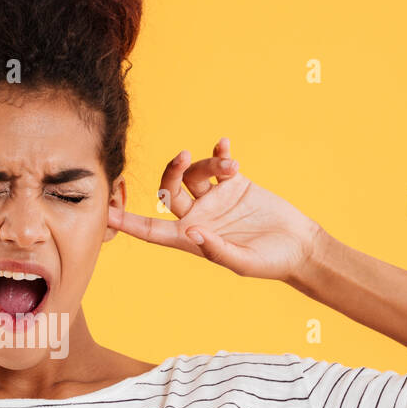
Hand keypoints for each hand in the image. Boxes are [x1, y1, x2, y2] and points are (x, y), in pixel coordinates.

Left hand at [108, 137, 325, 281]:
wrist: (299, 246)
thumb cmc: (270, 262)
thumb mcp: (243, 262)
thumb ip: (216, 249)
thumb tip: (190, 231)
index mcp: (191, 239)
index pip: (151, 230)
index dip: (128, 222)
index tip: (106, 212)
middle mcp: (198, 216)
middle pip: (169, 191)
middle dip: (173, 172)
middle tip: (188, 157)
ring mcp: (215, 199)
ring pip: (195, 174)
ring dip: (208, 164)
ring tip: (232, 166)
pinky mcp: (235, 184)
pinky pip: (219, 163)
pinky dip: (220, 152)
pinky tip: (225, 145)